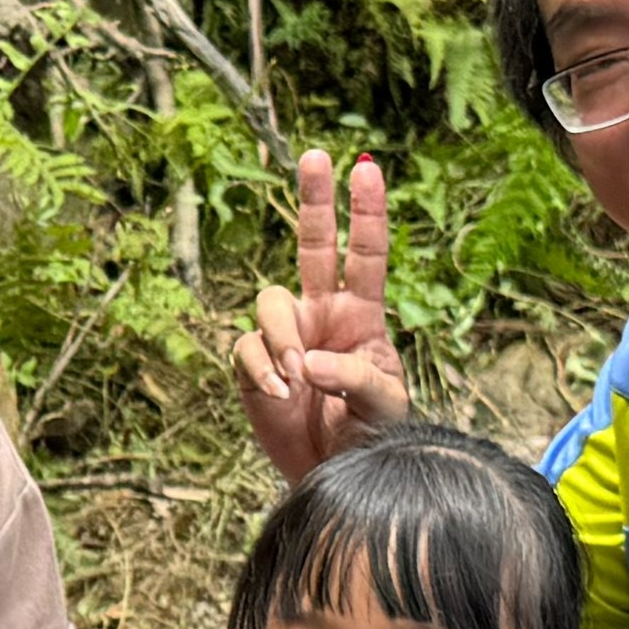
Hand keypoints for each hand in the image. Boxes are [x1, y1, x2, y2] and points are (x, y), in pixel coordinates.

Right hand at [231, 149, 409, 478]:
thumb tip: (310, 361)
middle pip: (314, 245)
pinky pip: (246, 349)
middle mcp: (322, 314)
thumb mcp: (382, 406)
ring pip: (269, 301)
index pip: (366, 255)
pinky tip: (279, 394)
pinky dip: (260, 369)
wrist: (333, 474)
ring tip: (296, 377)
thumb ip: (354, 377)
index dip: (367, 212)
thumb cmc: (369, 435)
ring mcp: (286, 337)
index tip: (366, 168)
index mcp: (362, 315)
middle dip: (315, 200)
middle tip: (316, 154)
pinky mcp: (255, 366)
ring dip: (280, 335)